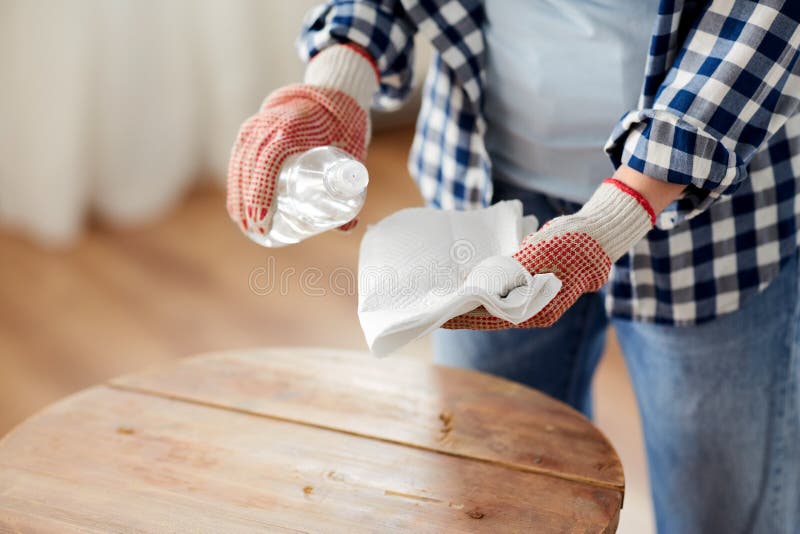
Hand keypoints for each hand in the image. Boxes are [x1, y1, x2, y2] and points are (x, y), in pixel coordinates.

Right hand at [227, 45, 376, 234]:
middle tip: (258, 231)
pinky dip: (236, 185)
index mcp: (291, 128)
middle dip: (249, 203)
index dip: (262, 192)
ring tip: (247, 226)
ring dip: (240, 198)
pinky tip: (238, 207)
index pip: (269, 162)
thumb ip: (348, 187)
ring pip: (239, 166)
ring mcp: (255, 127)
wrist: (328, 92)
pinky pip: (237, 160)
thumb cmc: (343, 125)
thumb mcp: (351, 151)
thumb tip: (347, 228)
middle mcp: (267, 125)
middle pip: (250, 168)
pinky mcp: (250, 131)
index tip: (263, 219)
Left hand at [443, 178, 656, 328]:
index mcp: (538, 311)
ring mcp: (532, 297)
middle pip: (491, 314)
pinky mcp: (530, 283)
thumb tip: (477, 287)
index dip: (466, 318)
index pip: (493, 319)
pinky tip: (467, 279)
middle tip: (436, 307)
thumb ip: (508, 273)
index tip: (442, 316)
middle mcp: (534, 309)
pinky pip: (501, 289)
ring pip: (494, 302)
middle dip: (464, 310)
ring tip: (446, 295)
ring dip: (471, 298)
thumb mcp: (537, 257)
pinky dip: (484, 286)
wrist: (596, 233)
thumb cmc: (570, 245)